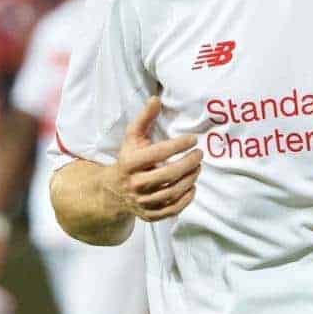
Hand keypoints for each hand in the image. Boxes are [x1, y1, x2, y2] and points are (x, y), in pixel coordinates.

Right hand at [104, 96, 201, 221]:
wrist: (113, 192)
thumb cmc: (128, 159)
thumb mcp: (132, 138)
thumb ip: (144, 118)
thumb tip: (156, 98)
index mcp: (130, 164)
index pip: (158, 153)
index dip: (178, 145)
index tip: (192, 139)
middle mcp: (135, 185)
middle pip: (168, 174)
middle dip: (188, 163)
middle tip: (200, 154)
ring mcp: (142, 202)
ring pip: (172, 192)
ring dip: (190, 179)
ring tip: (198, 167)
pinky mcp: (150, 215)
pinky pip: (172, 210)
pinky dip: (186, 199)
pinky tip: (192, 186)